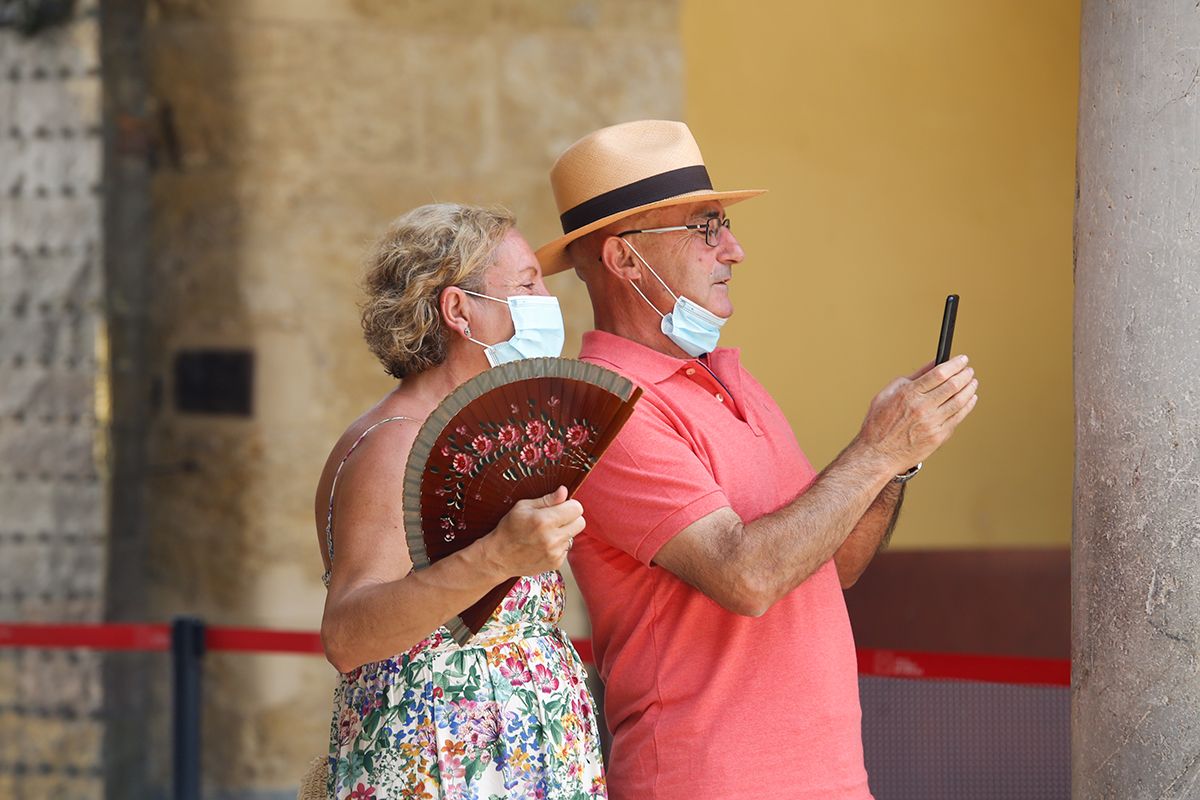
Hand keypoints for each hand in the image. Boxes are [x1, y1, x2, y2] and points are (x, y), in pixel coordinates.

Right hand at [480, 486, 584, 577]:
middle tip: (555, 519)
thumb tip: (564, 491)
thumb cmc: (508, 529)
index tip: (560, 506)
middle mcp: (552, 538)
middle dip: (571, 518)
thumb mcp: (523, 507)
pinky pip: (567, 549)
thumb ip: (547, 499)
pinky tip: (544, 544)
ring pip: (573, 536)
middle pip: (580, 522)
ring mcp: (555, 553)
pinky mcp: (556, 563)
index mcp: (544, 520)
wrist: (499, 557)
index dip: (569, 505)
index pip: (577, 508)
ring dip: (564, 532)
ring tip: (546, 533)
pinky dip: (558, 545)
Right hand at [855, 355, 978, 473]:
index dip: (955, 364)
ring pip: (959, 401)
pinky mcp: (938, 437)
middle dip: (965, 374)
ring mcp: (932, 423)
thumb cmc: (879, 424)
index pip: (939, 373)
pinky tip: (970, 399)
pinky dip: (968, 406)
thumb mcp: (888, 394)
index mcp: (908, 394)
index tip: (962, 359)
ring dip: (970, 389)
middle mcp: (922, 408)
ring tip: (972, 383)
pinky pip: (958, 417)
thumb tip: (933, 365)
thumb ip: (912, 378)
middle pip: (953, 385)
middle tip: (969, 370)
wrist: (877, 454)